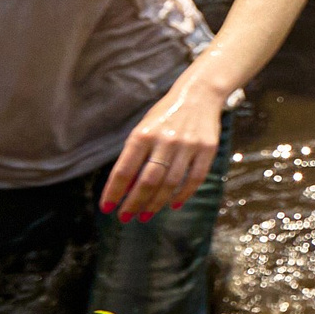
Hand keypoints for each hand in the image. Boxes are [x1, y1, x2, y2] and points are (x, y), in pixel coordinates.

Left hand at [99, 73, 225, 220]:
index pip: (125, 170)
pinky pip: (194, 179)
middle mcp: (166, 140)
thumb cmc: (165, 116)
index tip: (107, 208)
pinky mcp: (207, 149)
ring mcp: (188, 145)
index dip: (114, 191)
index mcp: (144, 134)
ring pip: (170, 183)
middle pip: (148, 181)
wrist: (199, 95)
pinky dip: (183, 195)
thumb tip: (124, 188)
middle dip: (134, 203)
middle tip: (126, 218)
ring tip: (145, 215)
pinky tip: (172, 205)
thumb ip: (134, 156)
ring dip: (156, 203)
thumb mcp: (144, 129)